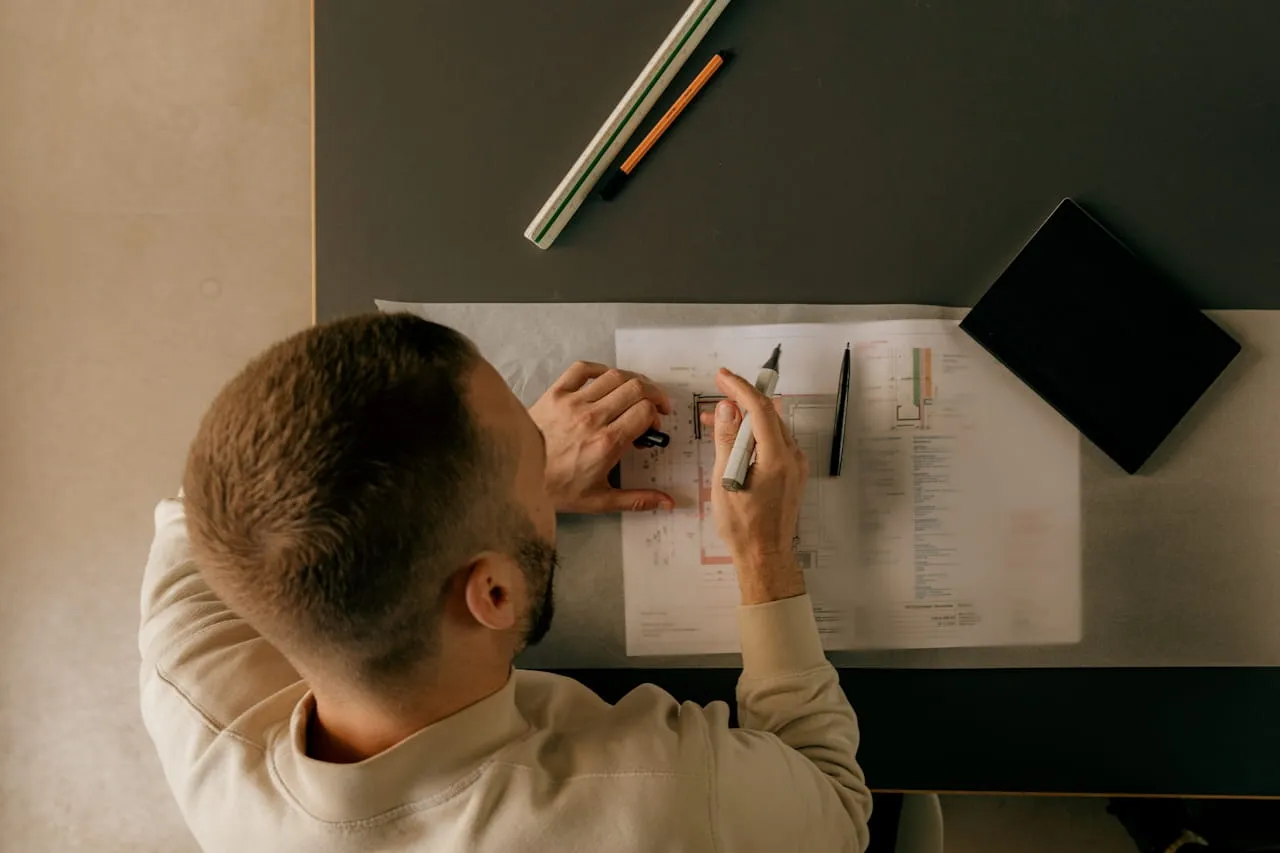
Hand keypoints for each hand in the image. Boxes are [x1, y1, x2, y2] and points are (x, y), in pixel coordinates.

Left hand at [530, 361, 675, 513]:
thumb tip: (667, 503)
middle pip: (636, 389)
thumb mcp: (600, 500)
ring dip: (633, 381)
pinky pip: (582, 369)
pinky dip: (599, 369)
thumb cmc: (557, 489)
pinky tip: (606, 379)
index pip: (645, 412)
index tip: (652, 426)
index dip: (656, 416)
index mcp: (607, 443)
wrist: (517, 475)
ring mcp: (573, 402)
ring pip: (614, 376)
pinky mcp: (556, 394)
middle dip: (654, 394)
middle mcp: (593, 418)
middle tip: (656, 405)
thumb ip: (637, 499)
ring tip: (637, 391)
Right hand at [709, 368, 809, 604]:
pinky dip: (754, 437)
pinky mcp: (792, 473)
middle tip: (716, 397)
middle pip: (768, 415)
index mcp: (777, 458)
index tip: (722, 377)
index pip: (760, 409)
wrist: (765, 556)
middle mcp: (792, 457)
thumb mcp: (726, 480)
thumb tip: (728, 409)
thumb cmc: (744, 526)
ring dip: (745, 421)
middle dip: (741, 402)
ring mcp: (795, 466)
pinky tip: (734, 442)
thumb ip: (728, 441)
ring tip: (717, 422)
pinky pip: (773, 444)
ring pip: (770, 429)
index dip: (740, 388)